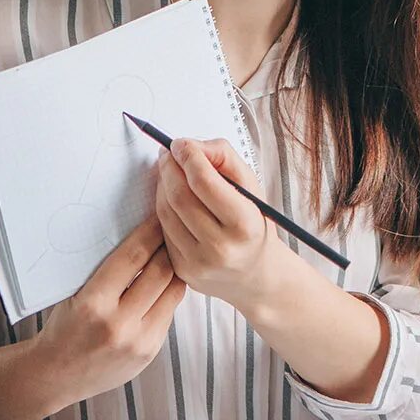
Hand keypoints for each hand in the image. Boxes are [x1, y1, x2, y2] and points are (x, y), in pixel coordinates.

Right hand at [31, 218, 185, 403]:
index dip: (150, 232)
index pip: (133, 257)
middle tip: (173, 229)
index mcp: (93, 304)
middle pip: (161, 271)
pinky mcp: (150, 352)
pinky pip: (170, 313)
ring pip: (173, 292)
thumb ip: (106, 271)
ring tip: (175, 252)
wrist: (55, 376)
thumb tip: (141, 235)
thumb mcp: (75, 294)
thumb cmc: (63, 327)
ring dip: (176, 269)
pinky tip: (168, 282)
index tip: (159, 216)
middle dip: (169, 246)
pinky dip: (169, 294)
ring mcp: (139, 341)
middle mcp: (119, 324)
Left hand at [155, 137, 281, 310]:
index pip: (205, 182)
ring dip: (163, 185)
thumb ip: (225, 158)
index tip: (181, 143)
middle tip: (170, 153)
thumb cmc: (254, 226)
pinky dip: (164, 207)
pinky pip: (164, 230)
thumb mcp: (252, 188)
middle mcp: (221, 247)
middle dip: (170, 167)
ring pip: (166, 212)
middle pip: (180, 196)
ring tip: (171, 171)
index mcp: (244, 224)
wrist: (256, 276)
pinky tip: (173, 198)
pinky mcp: (182, 270)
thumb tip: (191, 147)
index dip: (188, 156)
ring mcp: (199, 262)